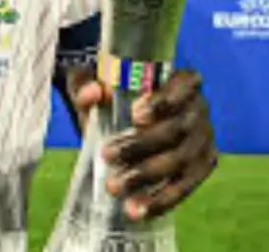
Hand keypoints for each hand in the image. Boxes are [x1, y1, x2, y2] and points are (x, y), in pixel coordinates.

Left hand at [68, 65, 215, 221]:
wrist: (121, 113)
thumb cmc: (110, 90)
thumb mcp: (92, 81)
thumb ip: (86, 83)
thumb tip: (93, 94)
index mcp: (181, 80)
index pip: (183, 85)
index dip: (163, 101)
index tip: (136, 116)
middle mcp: (198, 108)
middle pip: (176, 129)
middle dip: (141, 146)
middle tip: (107, 156)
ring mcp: (203, 139)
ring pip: (181, 161)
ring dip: (147, 177)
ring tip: (115, 187)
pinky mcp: (200, 166)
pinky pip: (185, 186)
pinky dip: (162, 199)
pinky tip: (139, 210)